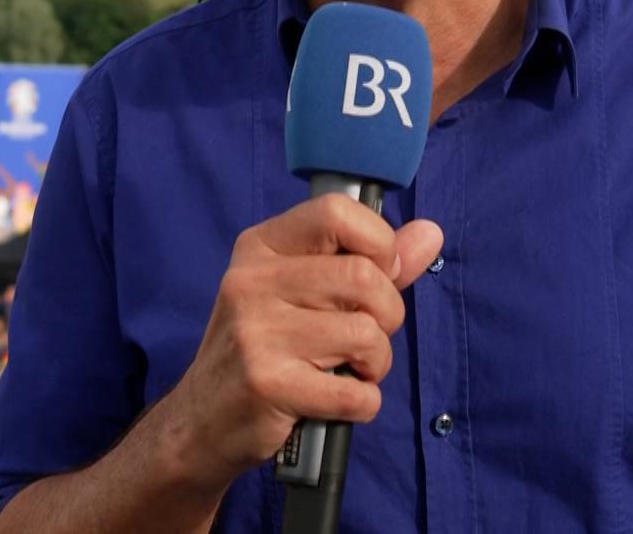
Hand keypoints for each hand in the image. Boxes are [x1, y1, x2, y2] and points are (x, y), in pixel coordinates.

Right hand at [163, 193, 442, 486]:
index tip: (376, 276)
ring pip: (366, 334)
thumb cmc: (264, 349)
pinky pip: (356, 392)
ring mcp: (256, 333)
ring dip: (375, 363)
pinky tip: (337, 399)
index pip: (336, 212)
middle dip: (387, 315)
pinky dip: (363, 403)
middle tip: (366, 338)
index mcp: (261, 247)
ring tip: (350, 370)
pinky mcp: (267, 384)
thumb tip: (430, 234)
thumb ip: (371, 263)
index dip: (378, 244)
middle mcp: (252, 282)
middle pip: (363, 277)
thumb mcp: (305, 294)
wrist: (202, 421)